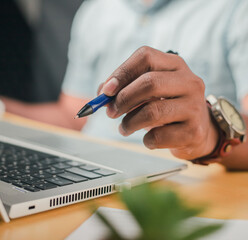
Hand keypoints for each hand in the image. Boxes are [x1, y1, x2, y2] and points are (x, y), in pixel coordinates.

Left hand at [98, 46, 217, 159]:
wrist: (196, 131)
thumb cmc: (164, 107)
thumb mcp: (146, 92)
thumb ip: (122, 88)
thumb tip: (101, 94)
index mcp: (175, 65)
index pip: (145, 57)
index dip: (122, 73)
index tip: (106, 91)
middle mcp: (189, 81)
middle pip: (149, 83)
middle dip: (123, 99)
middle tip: (110, 112)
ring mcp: (195, 106)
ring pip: (152, 112)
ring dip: (129, 123)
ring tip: (124, 128)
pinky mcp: (194, 131)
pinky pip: (159, 136)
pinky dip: (146, 140)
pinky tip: (147, 139)